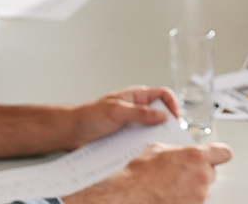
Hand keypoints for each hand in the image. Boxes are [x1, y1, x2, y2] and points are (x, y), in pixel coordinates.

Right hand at [63, 142, 232, 203]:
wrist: (129, 198)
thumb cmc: (139, 177)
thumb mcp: (157, 150)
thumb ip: (176, 150)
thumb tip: (180, 152)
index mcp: (197, 157)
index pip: (224, 152)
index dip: (218, 153)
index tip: (217, 155)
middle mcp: (202, 177)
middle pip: (211, 172)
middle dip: (198, 172)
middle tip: (181, 174)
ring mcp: (199, 196)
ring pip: (202, 189)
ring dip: (191, 188)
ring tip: (170, 187)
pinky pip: (194, 201)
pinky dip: (185, 200)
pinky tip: (170, 196)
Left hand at [65, 86, 180, 148]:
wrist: (72, 132)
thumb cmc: (90, 115)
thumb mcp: (116, 111)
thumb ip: (140, 113)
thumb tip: (163, 116)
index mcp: (137, 96)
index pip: (163, 95)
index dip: (172, 104)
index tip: (174, 118)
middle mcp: (138, 109)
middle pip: (161, 114)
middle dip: (167, 124)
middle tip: (169, 135)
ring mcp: (133, 124)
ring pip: (153, 130)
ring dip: (156, 137)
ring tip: (158, 145)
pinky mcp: (128, 138)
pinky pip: (142, 141)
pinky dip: (146, 146)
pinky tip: (145, 152)